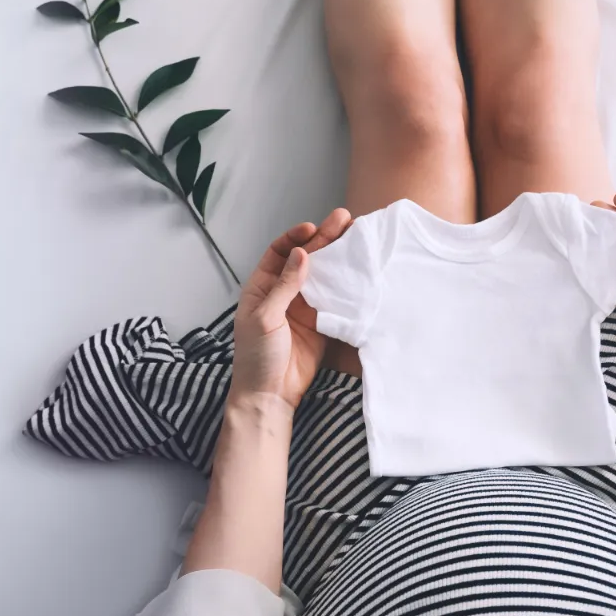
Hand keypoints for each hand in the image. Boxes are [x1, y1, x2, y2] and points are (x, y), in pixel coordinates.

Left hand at [230, 209, 352, 410]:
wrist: (270, 395)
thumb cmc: (256, 357)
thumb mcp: (265, 318)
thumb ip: (285, 286)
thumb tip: (302, 254)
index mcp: (262, 287)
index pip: (279, 252)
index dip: (296, 238)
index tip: (313, 229)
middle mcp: (284, 293)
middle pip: (305, 259)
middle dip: (324, 239)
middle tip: (344, 220)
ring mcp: (304, 307)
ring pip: (323, 276)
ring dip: (338, 258)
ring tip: (357, 237)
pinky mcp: (321, 323)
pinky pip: (335, 298)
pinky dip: (346, 285)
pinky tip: (359, 270)